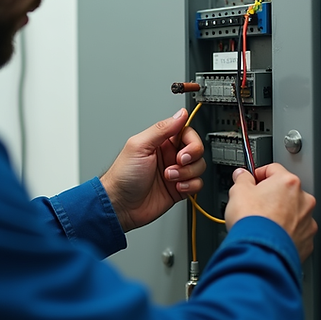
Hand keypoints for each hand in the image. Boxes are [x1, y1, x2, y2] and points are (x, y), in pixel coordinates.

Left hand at [100, 109, 206, 231]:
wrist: (121, 205)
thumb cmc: (123, 176)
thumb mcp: (139, 146)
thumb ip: (161, 129)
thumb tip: (180, 114)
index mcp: (161, 141)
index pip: (187, 132)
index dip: (191, 141)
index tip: (183, 149)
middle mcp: (170, 155)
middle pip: (196, 149)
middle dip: (190, 157)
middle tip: (178, 162)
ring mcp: (176, 172)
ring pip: (199, 166)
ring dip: (187, 173)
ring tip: (170, 177)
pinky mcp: (180, 188)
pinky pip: (197, 184)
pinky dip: (190, 186)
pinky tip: (176, 187)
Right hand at [225, 163, 317, 260]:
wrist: (259, 252)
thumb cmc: (252, 223)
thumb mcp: (238, 192)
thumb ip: (242, 179)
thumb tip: (242, 176)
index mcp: (288, 183)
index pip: (273, 169)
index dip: (258, 174)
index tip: (251, 181)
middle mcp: (303, 200)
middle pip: (285, 191)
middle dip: (271, 196)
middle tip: (255, 204)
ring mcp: (307, 221)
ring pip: (293, 212)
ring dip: (281, 215)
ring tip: (263, 223)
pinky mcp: (306, 241)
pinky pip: (296, 232)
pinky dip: (286, 232)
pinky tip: (271, 235)